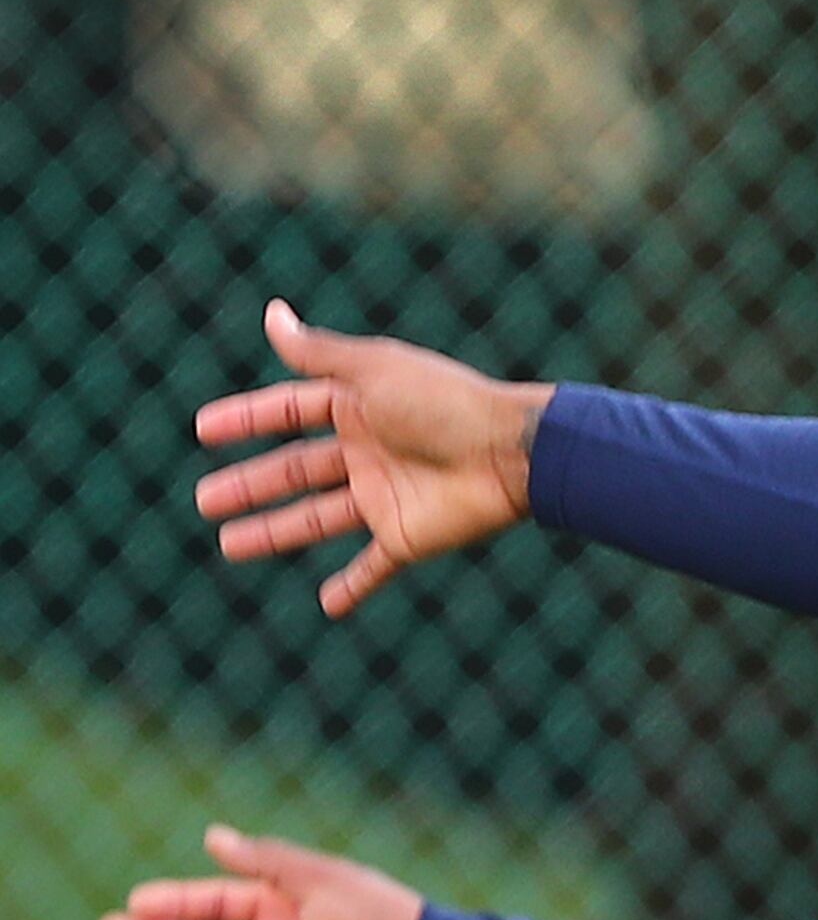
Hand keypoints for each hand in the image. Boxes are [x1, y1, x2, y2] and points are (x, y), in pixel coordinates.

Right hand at [194, 301, 555, 616]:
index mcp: (359, 407)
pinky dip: (354, 588)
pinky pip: (375, 568)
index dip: (248, 419)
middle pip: (295, 471)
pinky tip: (329, 606)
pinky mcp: (407, 537)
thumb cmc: (444, 404)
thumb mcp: (374, 371)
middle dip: (249, 485)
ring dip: (274, 532)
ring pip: (317, 520)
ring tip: (228, 546)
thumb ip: (319, 353)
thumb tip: (271, 313)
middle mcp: (368, 452)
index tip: (203, 429)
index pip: (290, 412)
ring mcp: (386, 497)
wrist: (512, 454)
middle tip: (203, 500)